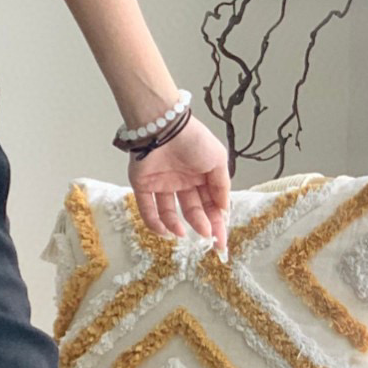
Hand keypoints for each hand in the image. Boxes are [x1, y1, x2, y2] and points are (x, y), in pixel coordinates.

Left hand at [127, 115, 231, 260]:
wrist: (164, 127)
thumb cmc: (194, 140)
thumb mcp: (218, 161)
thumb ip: (222, 186)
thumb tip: (224, 210)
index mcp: (201, 176)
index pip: (211, 204)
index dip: (217, 222)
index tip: (221, 241)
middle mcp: (182, 181)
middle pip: (192, 209)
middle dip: (201, 225)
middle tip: (207, 239)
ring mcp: (162, 184)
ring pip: (169, 212)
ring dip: (177, 225)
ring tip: (184, 233)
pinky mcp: (142, 185)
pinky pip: (147, 208)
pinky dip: (155, 223)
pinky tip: (166, 231)